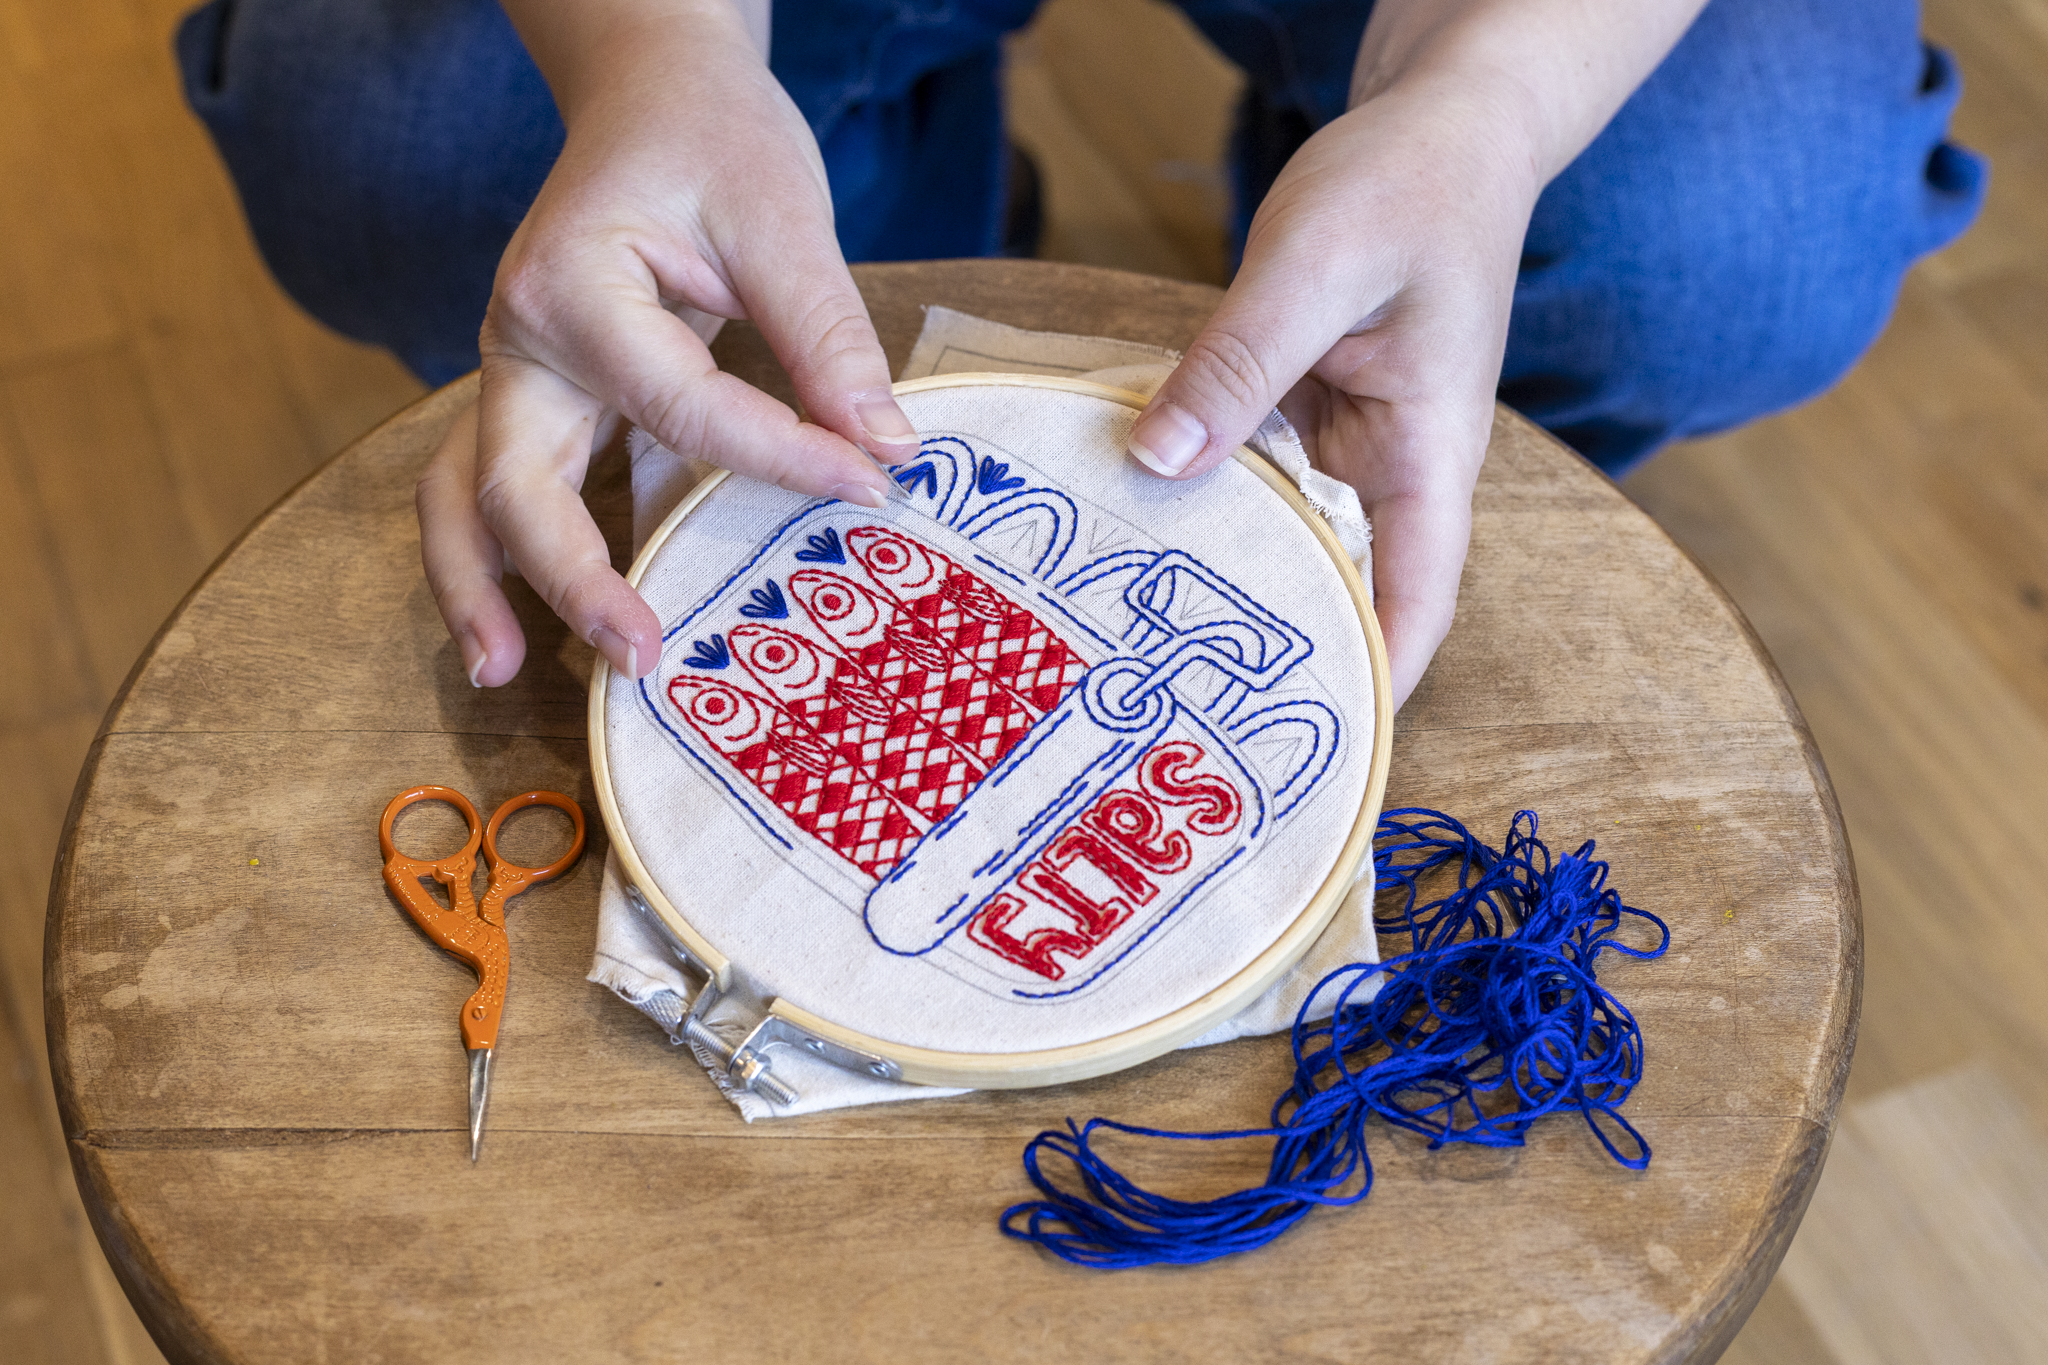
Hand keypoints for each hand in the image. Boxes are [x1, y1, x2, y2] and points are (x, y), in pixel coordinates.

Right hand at [417, 1, 914, 686]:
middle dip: (566, 579)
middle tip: (637, 656)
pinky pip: (513, 489)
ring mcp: (521, 377)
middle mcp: (520, 341)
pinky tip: (548, 634)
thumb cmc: (711, 139)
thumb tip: (885, 448)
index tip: (872, 487)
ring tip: (503, 676)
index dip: (781, 457)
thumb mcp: (780, 215)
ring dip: (481, 588)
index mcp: (569, 287)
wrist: (654, 94)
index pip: (683, 406)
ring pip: (467, 495)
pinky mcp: (548, 402)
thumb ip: (826, 334)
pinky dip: (518, 562)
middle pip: (508, 481)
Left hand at [1127, 0, 1706, 709]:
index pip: (1414, 604)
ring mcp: (1339, 448)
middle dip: (1265, 653)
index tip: (1297, 752)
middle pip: (1334, 591)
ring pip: (1277, 537)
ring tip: (1121, 643)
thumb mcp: (1317, 264)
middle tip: (1163, 712)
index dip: (1368, 684)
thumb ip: (1238, 362)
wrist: (1439, 127)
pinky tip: (1117, 523)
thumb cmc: (1410, 188)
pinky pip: (1242, 475)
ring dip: (1213, 576)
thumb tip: (1157, 458)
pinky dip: (1191, 498)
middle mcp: (1387, 471)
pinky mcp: (1296, 416)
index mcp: (1429, 458)